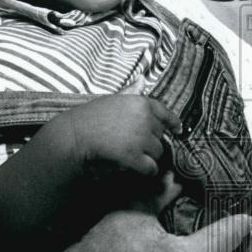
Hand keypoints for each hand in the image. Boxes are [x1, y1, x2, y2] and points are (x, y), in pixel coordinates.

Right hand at [57, 93, 181, 177]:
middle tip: (132, 146)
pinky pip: (151, 168)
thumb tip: (143, 79)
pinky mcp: (134, 156)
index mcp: (140, 102)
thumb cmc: (88, 118)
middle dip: (150, 143)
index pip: (165, 113)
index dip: (173, 123)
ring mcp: (140, 138)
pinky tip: (133, 168)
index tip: (178, 130)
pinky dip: (144, 171)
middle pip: (160, 136)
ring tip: (128, 156)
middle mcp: (144, 118)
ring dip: (147, 157)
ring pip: (158, 153)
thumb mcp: (111, 100)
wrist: (73, 136)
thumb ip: (130, 93)